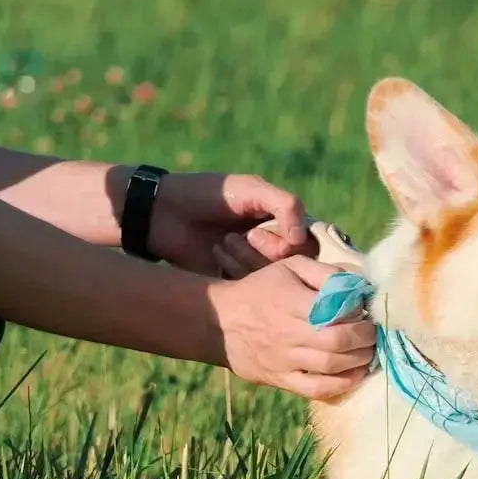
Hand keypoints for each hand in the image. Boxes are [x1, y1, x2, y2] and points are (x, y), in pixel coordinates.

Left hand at [147, 172, 317, 273]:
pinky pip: (253, 289)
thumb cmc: (209, 195)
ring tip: (224, 242)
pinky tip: (217, 254)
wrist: (165, 213)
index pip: (312, 243)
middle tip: (246, 236)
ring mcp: (258, 267)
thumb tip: (301, 240)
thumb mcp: (252, 189)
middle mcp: (277, 247)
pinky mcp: (238, 284)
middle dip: (271, 251)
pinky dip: (236, 270)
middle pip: (297, 265)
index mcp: (286, 222)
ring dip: (249, 259)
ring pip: (275, 278)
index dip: (293, 241)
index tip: (265, 231)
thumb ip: (287, 205)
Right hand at [208, 256, 375, 399]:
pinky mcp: (281, 379)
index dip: (359, 312)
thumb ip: (326, 274)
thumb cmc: (262, 289)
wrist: (220, 321)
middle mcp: (288, 333)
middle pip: (337, 341)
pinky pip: (316, 389)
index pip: (336, 311)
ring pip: (331, 366)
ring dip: (360, 360)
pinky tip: (356, 374)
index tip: (365, 310)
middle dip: (365, 338)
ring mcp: (284, 360)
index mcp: (291, 301)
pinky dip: (342, 384)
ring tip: (369, 351)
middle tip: (373, 332)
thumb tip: (360, 287)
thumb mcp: (290, 268)